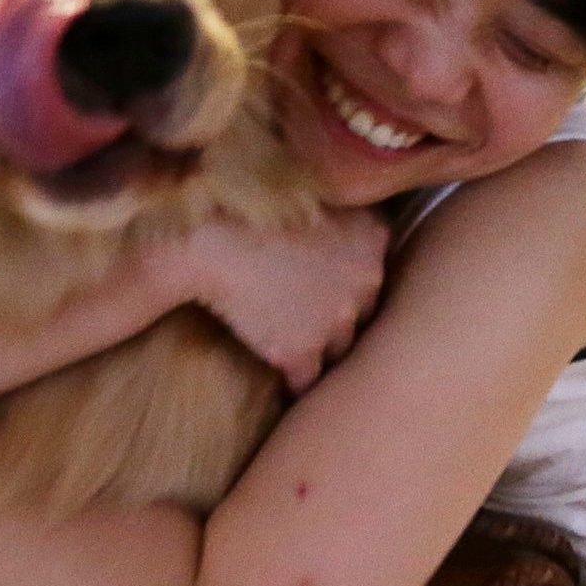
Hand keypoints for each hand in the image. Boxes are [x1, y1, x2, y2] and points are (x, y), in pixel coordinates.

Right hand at [173, 210, 388, 391]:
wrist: (209, 239)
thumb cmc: (252, 208)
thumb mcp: (315, 198)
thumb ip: (345, 218)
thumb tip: (344, 229)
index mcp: (373, 238)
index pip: (376, 271)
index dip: (353, 283)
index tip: (335, 286)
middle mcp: (366, 281)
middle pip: (365, 312)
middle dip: (342, 317)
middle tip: (314, 318)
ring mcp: (337, 320)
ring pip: (341, 349)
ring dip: (323, 352)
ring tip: (306, 355)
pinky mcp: (302, 352)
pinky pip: (309, 381)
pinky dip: (298, 383)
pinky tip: (287, 387)